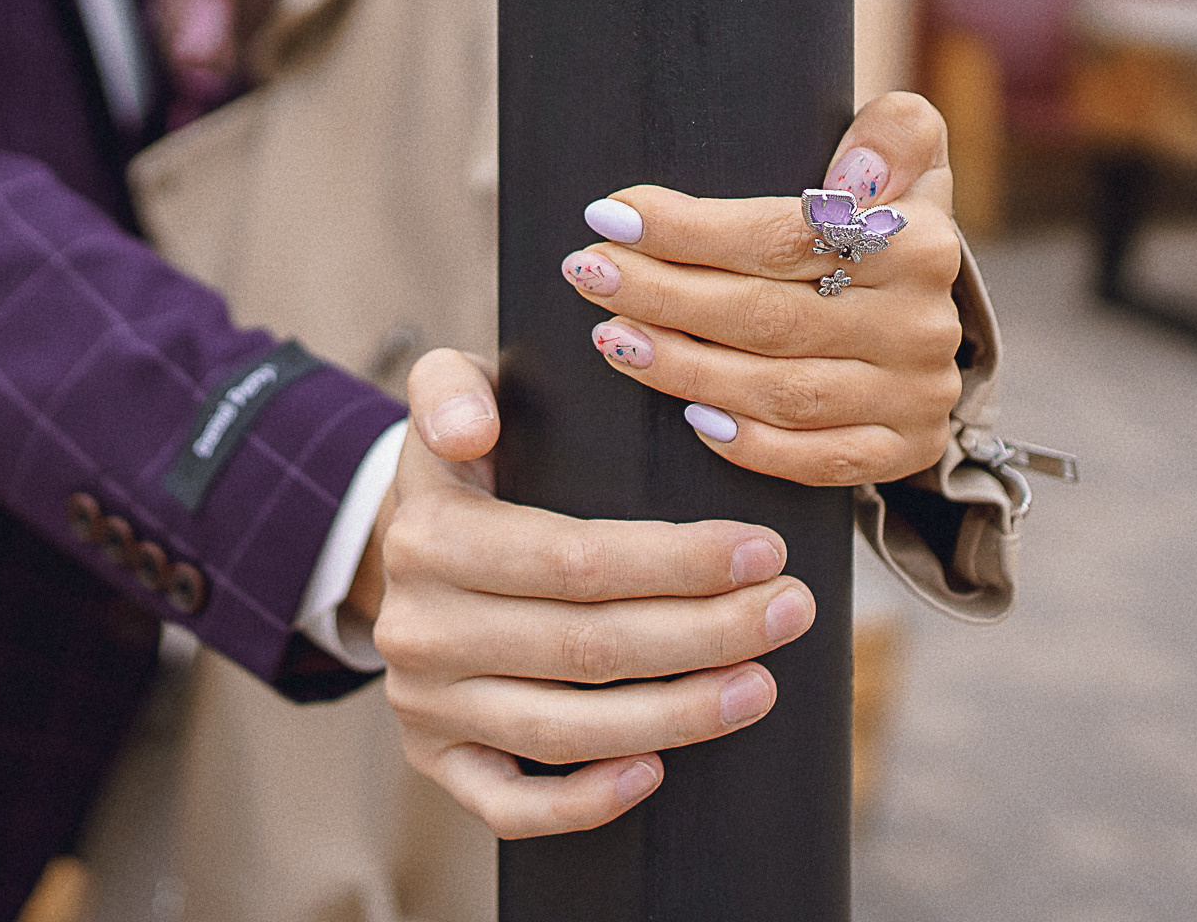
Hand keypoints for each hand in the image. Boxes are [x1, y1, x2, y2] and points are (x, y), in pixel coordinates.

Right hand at [355, 350, 817, 838]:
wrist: (406, 541)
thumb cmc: (472, 463)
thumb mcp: (454, 394)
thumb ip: (453, 389)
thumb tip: (473, 431)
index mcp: (428, 537)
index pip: (572, 560)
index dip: (677, 562)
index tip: (763, 550)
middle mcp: (418, 629)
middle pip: (585, 647)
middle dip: (707, 632)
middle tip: (790, 611)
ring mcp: (425, 704)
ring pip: (563, 730)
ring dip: (677, 715)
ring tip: (760, 684)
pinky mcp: (438, 760)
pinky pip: (510, 807)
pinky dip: (584, 802)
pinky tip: (656, 775)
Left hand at [558, 91, 965, 485]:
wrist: (931, 316)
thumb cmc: (880, 223)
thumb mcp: (902, 160)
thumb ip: (894, 134)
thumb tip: (853, 173)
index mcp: (920, 242)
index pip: (784, 237)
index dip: (689, 230)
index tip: (609, 216)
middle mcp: (922, 325)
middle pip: (768, 316)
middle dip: (663, 295)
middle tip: (587, 271)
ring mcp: (916, 395)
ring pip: (781, 392)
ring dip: (684, 368)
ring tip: (612, 335)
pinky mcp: (905, 450)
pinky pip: (817, 460)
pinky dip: (750, 444)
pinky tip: (688, 418)